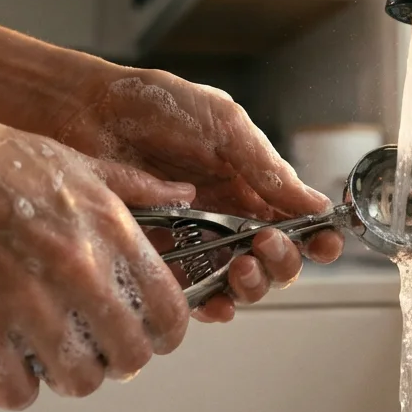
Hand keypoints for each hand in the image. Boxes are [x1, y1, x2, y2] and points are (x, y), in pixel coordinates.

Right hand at [0, 107, 196, 409]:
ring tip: (48, 352)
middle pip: (130, 357)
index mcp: (107, 229)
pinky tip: (5, 361)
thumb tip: (183, 195)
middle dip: (117, 359)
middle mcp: (75, 269)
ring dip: (66, 374)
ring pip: (78, 382)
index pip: (169, 313)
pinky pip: (15, 392)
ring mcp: (24, 303)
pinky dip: (13, 386)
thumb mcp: (74, 159)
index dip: (162, 332)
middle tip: (94, 347)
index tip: (146, 332)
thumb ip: (134, 188)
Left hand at [53, 67, 344, 321]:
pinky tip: (217, 300)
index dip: (317, 238)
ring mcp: (194, 242)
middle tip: (267, 244)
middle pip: (274, 262)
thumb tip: (316, 204)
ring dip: (253, 285)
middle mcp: (228, 219)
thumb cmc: (154, 105)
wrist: (87, 111)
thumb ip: (267, 168)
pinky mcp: (159, 260)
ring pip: (240, 284)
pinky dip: (213, 305)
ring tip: (241, 266)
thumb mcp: (224, 125)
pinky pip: (194, 296)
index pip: (297, 223)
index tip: (325, 243)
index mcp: (250, 185)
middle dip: (282, 263)